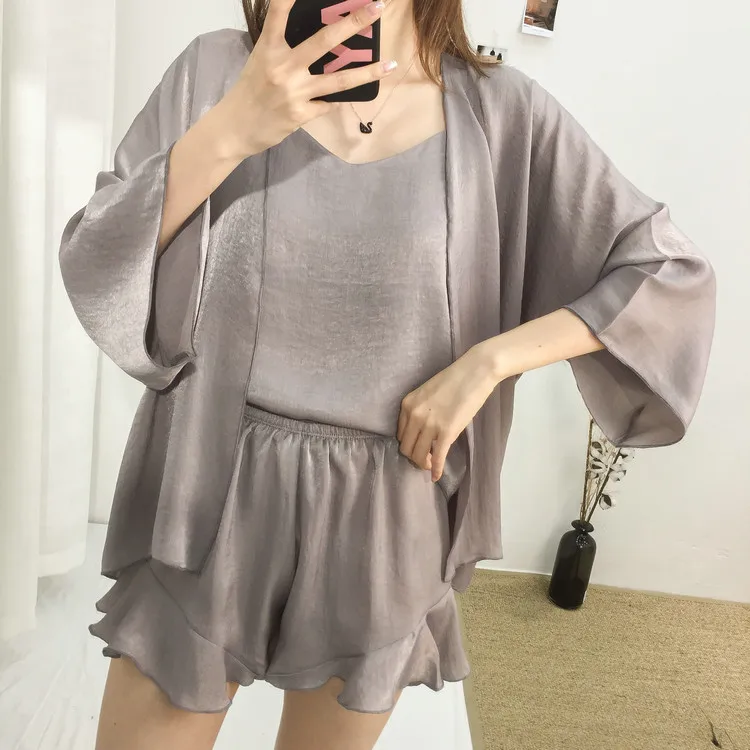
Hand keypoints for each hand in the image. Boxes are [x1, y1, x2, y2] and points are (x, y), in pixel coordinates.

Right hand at [220, 0, 394, 157]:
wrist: (235, 129)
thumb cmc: (250, 92)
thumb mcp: (261, 62)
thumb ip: (285, 49)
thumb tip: (320, 43)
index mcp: (269, 49)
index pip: (279, 15)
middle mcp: (283, 68)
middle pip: (324, 41)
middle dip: (353, 23)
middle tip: (376, 7)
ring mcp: (294, 93)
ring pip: (339, 81)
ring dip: (367, 73)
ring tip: (390, 65)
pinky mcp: (301, 115)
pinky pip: (328, 105)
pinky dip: (335, 101)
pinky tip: (348, 97)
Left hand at [397, 343, 499, 481]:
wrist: (475, 371)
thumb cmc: (455, 379)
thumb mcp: (428, 393)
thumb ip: (421, 410)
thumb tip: (422, 430)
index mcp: (407, 404)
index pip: (401, 434)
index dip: (409, 444)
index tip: (418, 447)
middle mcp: (414, 415)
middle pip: (407, 448)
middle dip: (415, 456)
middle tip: (425, 459)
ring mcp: (430, 424)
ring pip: (419, 456)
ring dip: (424, 464)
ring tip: (431, 466)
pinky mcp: (447, 432)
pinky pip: (438, 457)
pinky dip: (437, 470)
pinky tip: (437, 477)